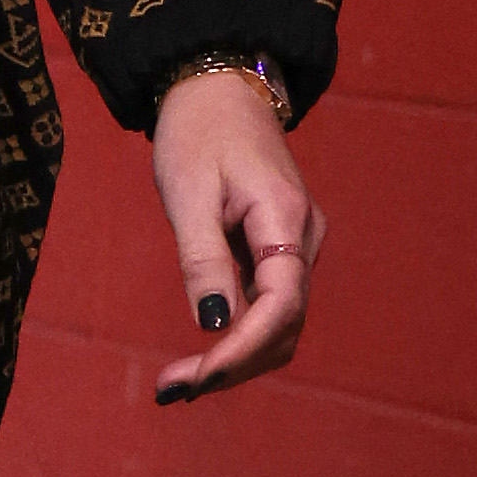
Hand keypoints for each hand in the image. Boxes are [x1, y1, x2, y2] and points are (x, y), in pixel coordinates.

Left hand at [149, 67, 321, 405]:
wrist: (218, 88)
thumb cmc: (197, 132)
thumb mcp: (188, 194)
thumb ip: (204, 260)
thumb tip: (215, 324)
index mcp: (285, 219)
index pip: (280, 306)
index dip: (241, 351)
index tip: (195, 379)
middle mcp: (304, 238)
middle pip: (284, 326)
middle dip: (233, 365)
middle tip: (172, 388)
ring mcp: (298, 245)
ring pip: (280, 323)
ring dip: (236, 358)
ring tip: (179, 379)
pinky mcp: (282, 250)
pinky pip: (271, 306)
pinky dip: (239, 336)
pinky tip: (202, 352)